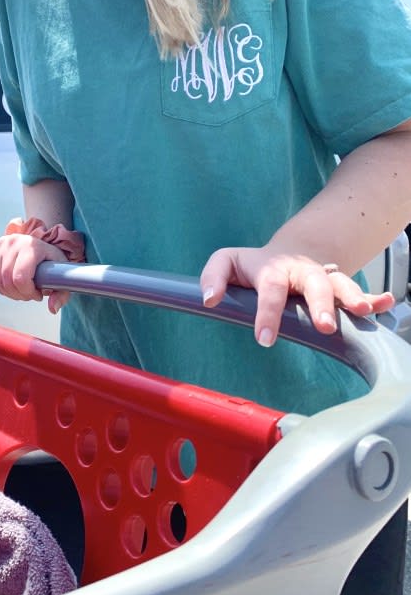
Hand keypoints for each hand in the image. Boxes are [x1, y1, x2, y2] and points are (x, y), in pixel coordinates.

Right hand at [0, 233, 70, 313]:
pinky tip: (12, 286)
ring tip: (22, 290)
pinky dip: (1, 286)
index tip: (38, 294)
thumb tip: (53, 309)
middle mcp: (15, 242)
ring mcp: (2, 244)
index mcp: (32, 246)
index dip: (28, 292)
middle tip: (30, 294)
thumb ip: (61, 294)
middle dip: (19, 294)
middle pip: (8, 280)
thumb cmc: (52, 262)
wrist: (42, 246)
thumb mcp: (62, 276)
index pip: (20, 278)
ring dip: (9, 292)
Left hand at [200, 247, 395, 346]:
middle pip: (314, 284)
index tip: (265, 339)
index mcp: (273, 269)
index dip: (268, 314)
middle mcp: (302, 273)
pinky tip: (386, 304)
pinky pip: (360, 291)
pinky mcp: (339, 287)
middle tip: (325, 325)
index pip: (271, 290)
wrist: (286, 254)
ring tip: (362, 310)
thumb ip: (212, 277)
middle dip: (320, 304)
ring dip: (353, 296)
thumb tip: (209, 299)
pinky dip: (374, 298)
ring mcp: (323, 278)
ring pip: (341, 284)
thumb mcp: (227, 262)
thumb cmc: (252, 265)